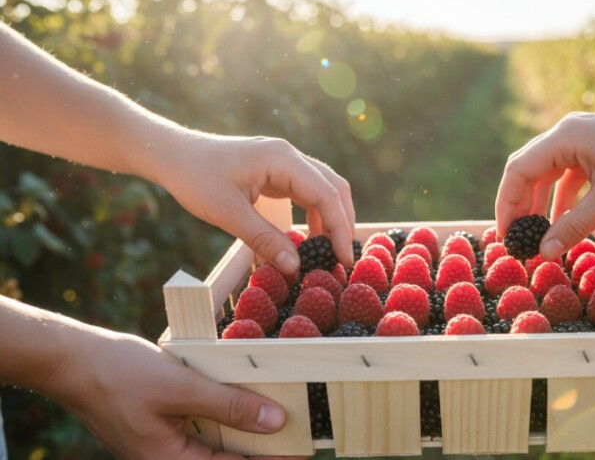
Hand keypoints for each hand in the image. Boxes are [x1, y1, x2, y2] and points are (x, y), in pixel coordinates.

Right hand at [48, 327, 305, 459]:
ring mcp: (162, 447)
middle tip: (298, 434)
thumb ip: (229, 405)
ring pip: (215, 446)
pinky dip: (223, 419)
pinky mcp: (160, 430)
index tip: (304, 453)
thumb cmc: (118, 375)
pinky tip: (242, 403)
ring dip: (243, 433)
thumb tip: (275, 421)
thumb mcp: (181, 387)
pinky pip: (200, 430)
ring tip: (278, 418)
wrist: (72, 362)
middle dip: (261, 450)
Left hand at [157, 134, 354, 275]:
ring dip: (330, 219)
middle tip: (342, 258)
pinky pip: (306, 192)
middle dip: (343, 223)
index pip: (326, 195)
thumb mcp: (229, 214)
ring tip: (328, 252)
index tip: (343, 259)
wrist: (171, 155)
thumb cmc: (195, 179)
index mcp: (283, 160)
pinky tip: (309, 238)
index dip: (339, 228)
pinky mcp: (276, 171)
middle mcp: (290, 156)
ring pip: (323, 189)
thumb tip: (295, 267)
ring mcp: (284, 162)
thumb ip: (264, 240)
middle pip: (334, 188)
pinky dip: (314, 214)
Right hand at [496, 111, 594, 258]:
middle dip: (519, 205)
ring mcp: (578, 138)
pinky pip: (565, 174)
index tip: (506, 235)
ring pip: (545, 173)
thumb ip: (574, 226)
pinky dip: (560, 198)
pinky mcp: (590, 147)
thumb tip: (544, 253)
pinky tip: (561, 222)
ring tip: (536, 235)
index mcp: (564, 137)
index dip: (507, 204)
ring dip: (539, 203)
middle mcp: (565, 133)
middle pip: (526, 170)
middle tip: (515, 238)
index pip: (518, 170)